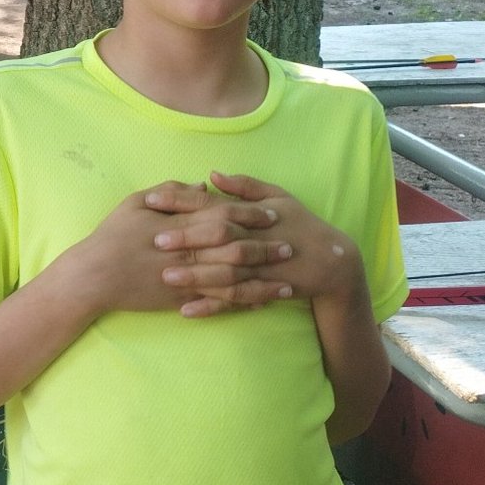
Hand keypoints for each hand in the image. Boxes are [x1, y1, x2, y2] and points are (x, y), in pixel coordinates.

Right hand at [66, 182, 280, 315]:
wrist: (93, 276)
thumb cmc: (112, 236)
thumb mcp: (136, 202)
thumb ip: (172, 192)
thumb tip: (202, 184)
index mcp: (180, 224)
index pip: (223, 215)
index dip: (250, 214)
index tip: (272, 213)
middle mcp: (188, 251)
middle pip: (236, 248)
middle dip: (265, 248)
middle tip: (290, 247)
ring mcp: (186, 278)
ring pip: (233, 280)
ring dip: (262, 281)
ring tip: (287, 284)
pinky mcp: (182, 299)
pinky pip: (219, 302)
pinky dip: (241, 303)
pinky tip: (260, 303)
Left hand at [161, 173, 365, 317]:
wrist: (332, 261)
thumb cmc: (300, 223)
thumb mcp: (278, 196)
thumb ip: (244, 186)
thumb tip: (212, 174)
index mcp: (252, 213)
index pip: (211, 203)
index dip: (181, 201)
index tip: (152, 200)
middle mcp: (255, 238)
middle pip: (217, 237)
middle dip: (186, 238)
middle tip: (155, 240)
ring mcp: (261, 267)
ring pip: (224, 272)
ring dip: (195, 275)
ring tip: (165, 277)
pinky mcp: (264, 290)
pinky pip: (234, 301)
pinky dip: (211, 307)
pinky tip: (186, 311)